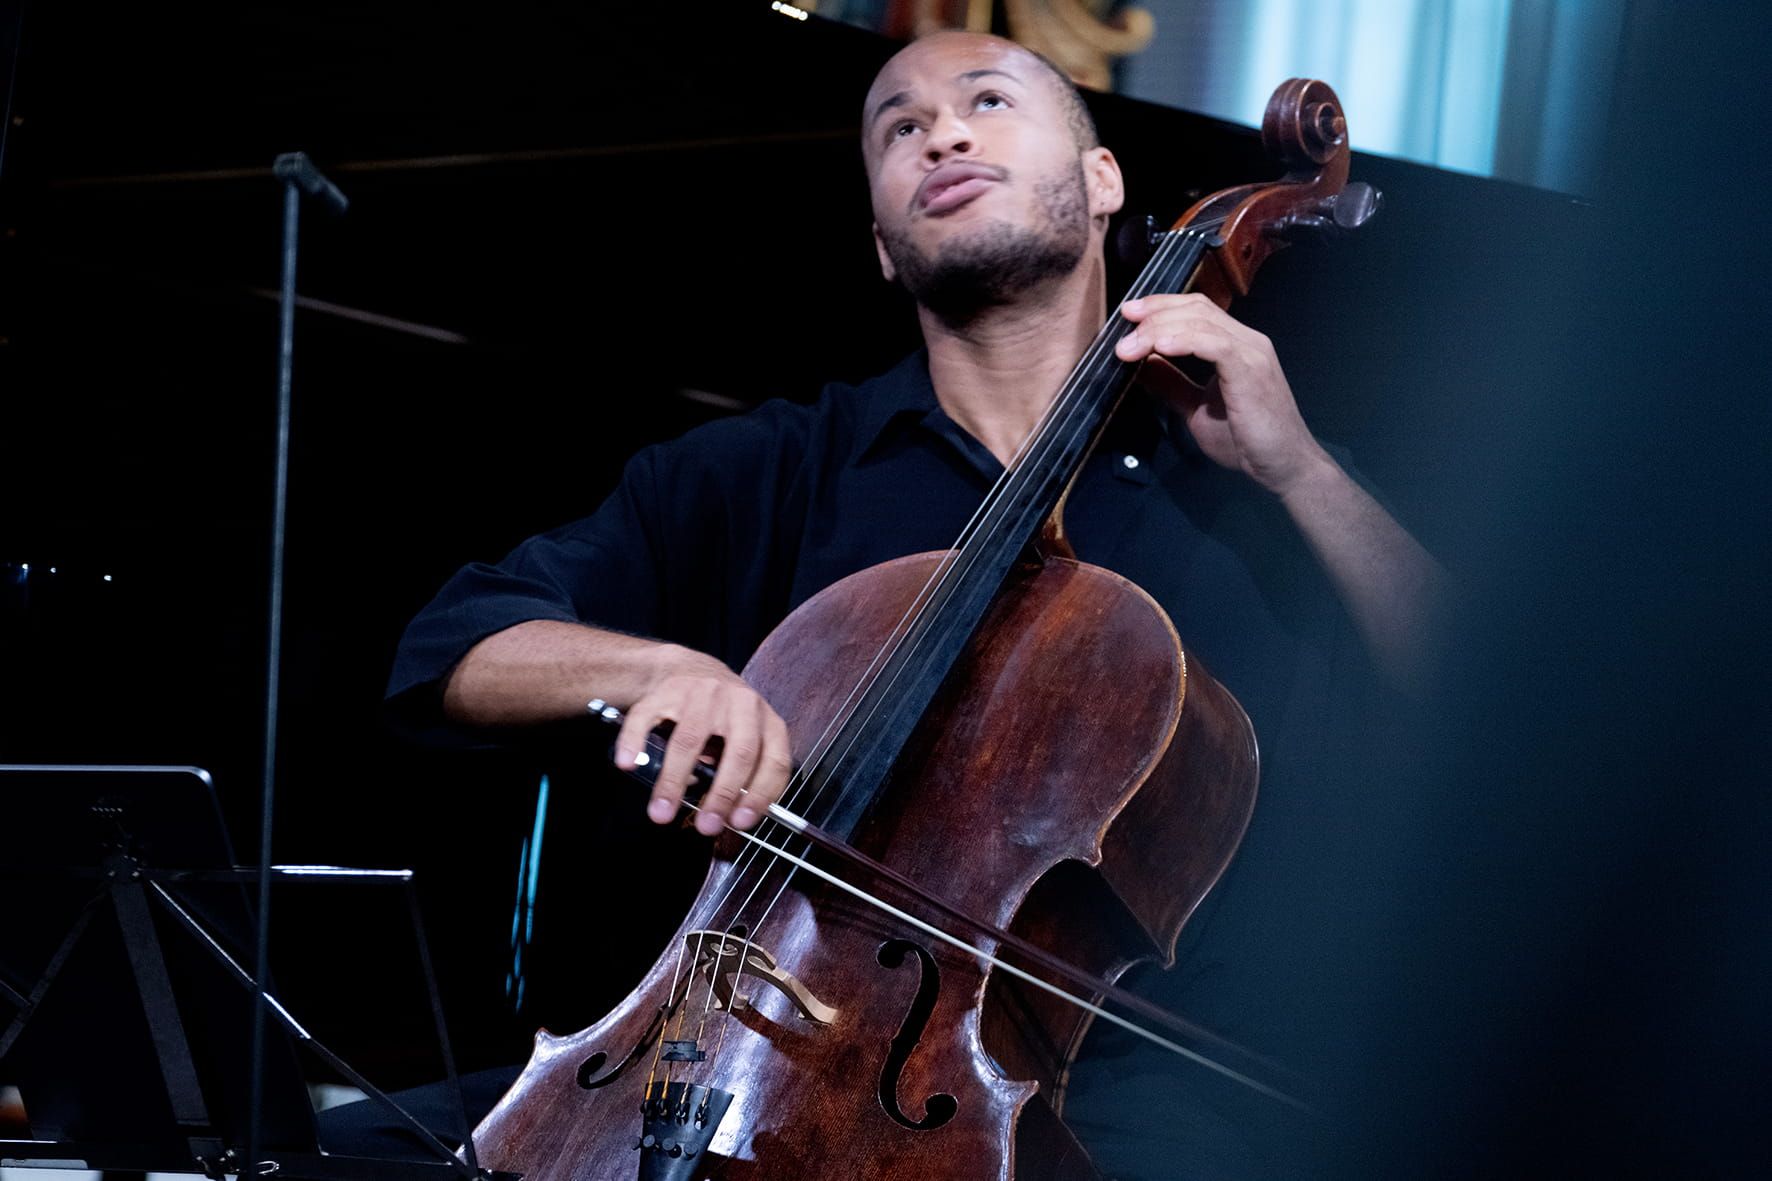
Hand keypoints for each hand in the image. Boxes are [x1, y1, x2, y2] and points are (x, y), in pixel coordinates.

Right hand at [614, 649, 792, 835]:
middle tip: (706, 825)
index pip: (774, 762)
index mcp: (767, 721)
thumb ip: (742, 775)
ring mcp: (704, 693)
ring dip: (674, 780)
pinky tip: (627, 764)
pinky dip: (634, 743)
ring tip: (661, 811)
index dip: (760, 795)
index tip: (740, 822)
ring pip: (690, 740)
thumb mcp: (744, 742)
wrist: (693, 671)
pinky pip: (647, 718)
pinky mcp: (667, 691)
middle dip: (722, 794)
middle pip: (738, 752)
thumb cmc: (723, 719)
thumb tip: (726, 815)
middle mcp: (742, 703)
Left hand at [1115, 294, 1329, 494]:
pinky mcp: (1252, 370)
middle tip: (1122, 329)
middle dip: (1154, 313)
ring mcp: (1252, 353)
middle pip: (1196, 308)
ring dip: (1159, 330)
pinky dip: (1185, 341)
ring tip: (1129, 347)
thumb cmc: (1246, 441)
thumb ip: (1172, 383)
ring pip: (1201, 322)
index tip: (1128, 316)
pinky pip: (1215, 345)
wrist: (1283, 467)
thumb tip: (1142, 364)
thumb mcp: (1195, 408)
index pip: (1196, 310)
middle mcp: (1246, 341)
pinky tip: (1159, 348)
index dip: (1160, 307)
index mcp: (1235, 346)